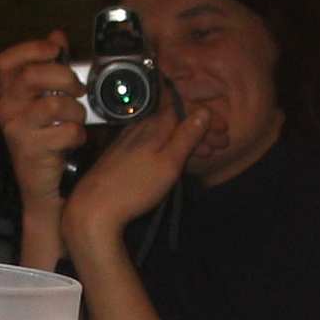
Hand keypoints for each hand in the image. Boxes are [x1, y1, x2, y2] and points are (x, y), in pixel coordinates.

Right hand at [0, 33, 87, 211]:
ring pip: (54, 104)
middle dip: (66, 78)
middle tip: (79, 90)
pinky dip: (78, 135)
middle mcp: (5, 108)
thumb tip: (58, 34)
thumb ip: (51, 68)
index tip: (55, 50)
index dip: (32, 49)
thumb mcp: (47, 101)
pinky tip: (74, 141)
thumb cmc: (48, 141)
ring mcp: (15, 129)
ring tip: (77, 121)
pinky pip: (66, 131)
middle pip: (34, 76)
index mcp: (7, 93)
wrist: (44, 187)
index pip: (7, 60)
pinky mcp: (30, 149)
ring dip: (76, 112)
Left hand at [60, 104, 212, 249]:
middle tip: (221, 146)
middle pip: (176, 121)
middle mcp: (140, 127)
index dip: (208, 119)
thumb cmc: (135, 188)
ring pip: (165, 132)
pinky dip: (170, 147)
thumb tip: (203, 111)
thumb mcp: (169, 163)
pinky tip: (176, 159)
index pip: (186, 110)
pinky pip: (153, 143)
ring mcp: (129, 141)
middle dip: (202, 131)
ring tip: (205, 155)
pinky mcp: (121, 155)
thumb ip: (186, 136)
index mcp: (154, 126)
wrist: (94, 209)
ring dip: (188, 140)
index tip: (225, 134)